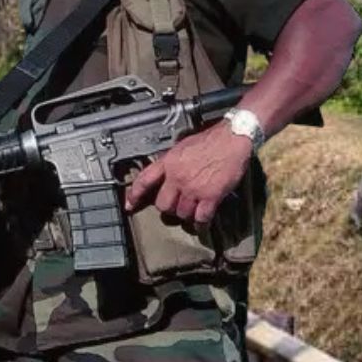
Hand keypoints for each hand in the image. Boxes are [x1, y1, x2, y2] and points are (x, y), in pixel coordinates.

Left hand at [125, 123, 252, 224]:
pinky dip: (201, 223)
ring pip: (181, 213)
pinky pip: (201, 218)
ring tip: (191, 211)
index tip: (130, 205)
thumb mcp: (181, 147)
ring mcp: (193, 188)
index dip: (134, 195)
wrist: (232, 139)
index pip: (144, 181)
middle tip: (175, 207)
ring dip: (186, 215)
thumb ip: (171, 163)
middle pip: (163, 205)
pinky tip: (202, 222)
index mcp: (168, 162)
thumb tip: (166, 174)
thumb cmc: (210, 140)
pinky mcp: (211, 196)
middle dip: (168, 209)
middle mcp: (177, 177)